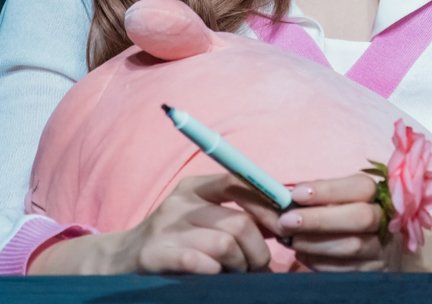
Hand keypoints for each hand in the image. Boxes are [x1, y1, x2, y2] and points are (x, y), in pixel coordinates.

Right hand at [29, 173, 282, 274]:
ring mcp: (166, 227)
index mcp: (195, 187)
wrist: (118, 262)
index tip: (285, 227)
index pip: (240, 183)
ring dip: (240, 266)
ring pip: (225, 243)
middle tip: (258, 266)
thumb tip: (281, 220)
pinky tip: (215, 278)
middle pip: (239, 220)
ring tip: (238, 275)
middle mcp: (181, 201)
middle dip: (258, 249)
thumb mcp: (200, 218)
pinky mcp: (154, 255)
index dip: (268, 205)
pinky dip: (215, 273)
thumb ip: (234, 214)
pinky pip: (199, 262)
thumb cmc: (173, 242)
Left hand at [276, 173, 402, 271]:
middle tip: (286, 220)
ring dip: (314, 242)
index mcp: (380, 195)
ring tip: (289, 238)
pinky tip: (302, 253)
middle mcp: (386, 222)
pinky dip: (319, 261)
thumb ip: (323, 196)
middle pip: (360, 217)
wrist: (381, 250)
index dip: (328, 189)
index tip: (296, 194)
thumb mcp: (345, 200)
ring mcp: (381, 250)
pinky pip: (345, 269)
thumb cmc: (353, 216)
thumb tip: (287, 195)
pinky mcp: (373, 273)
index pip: (360, 187)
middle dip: (319, 218)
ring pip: (352, 246)